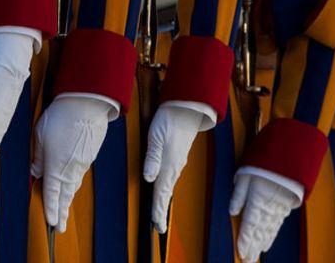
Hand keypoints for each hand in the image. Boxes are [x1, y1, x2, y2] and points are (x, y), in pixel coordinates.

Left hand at [31, 93, 115, 231]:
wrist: (87, 103)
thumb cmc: (61, 116)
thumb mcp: (41, 136)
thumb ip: (39, 157)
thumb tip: (36, 172)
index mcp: (55, 167)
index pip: (51, 194)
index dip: (50, 210)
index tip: (51, 223)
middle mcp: (70, 169)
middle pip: (66, 195)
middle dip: (62, 212)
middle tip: (61, 227)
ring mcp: (83, 162)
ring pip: (74, 185)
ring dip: (69, 199)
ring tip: (66, 209)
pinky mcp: (91, 154)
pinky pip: (81, 174)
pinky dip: (76, 183)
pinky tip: (74, 184)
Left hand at [144, 102, 215, 231]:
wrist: (186, 108)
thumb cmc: (168, 120)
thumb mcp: (156, 137)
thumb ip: (152, 158)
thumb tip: (149, 178)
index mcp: (169, 165)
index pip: (162, 193)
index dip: (158, 210)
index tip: (157, 226)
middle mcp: (175, 167)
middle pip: (166, 193)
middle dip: (161, 210)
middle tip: (158, 226)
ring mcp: (178, 162)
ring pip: (169, 186)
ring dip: (163, 200)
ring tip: (158, 212)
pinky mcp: (178, 156)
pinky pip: (171, 178)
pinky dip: (166, 188)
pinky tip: (163, 189)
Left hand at [229, 170, 301, 260]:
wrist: (290, 154)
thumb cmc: (264, 162)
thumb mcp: (245, 173)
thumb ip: (238, 194)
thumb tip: (232, 212)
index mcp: (257, 201)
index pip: (249, 227)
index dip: (244, 242)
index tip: (240, 253)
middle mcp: (268, 208)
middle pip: (259, 233)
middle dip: (252, 249)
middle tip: (247, 261)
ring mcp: (278, 208)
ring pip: (269, 232)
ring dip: (261, 245)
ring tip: (256, 256)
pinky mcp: (285, 206)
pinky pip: (277, 225)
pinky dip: (272, 236)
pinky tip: (267, 243)